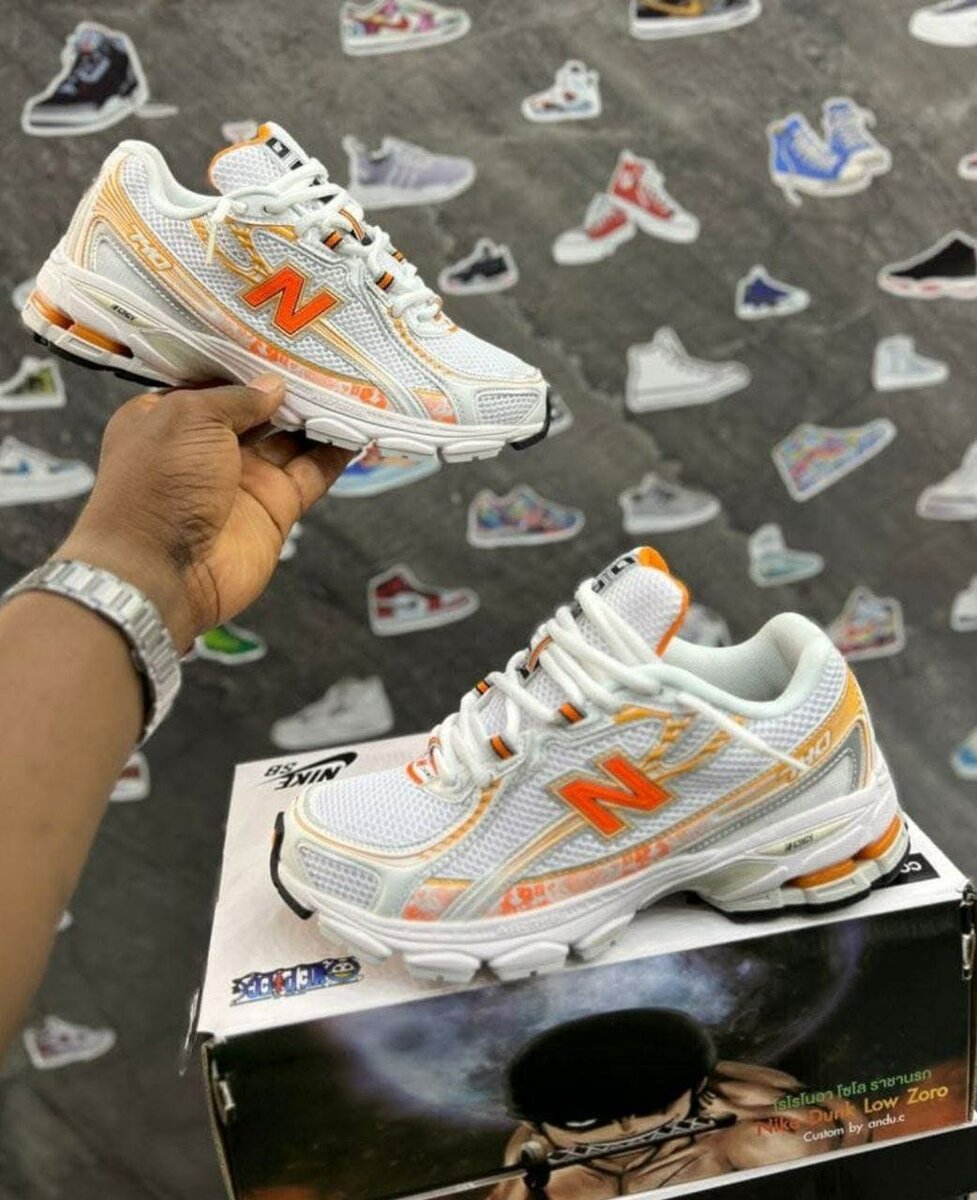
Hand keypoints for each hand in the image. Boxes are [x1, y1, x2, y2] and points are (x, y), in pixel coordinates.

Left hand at [58, 376, 351, 649]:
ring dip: (319, 415)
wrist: (164, 572)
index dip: (247, 363)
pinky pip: (312, 473)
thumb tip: (275, 385)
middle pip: (258, 409)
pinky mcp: (276, 507)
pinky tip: (359, 427)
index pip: (215, 383)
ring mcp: (245, 478)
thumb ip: (237, 397)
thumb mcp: (189, 417)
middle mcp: (208, 446)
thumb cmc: (160, 482)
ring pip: (291, 438)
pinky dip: (335, 453)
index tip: (284, 337)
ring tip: (354, 384)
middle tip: (329, 356)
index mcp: (170, 418)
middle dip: (289, 386)